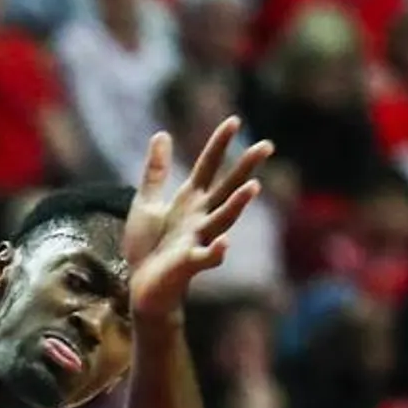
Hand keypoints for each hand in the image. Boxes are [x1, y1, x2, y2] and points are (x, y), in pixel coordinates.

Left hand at [123, 118, 273, 320]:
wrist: (142, 287)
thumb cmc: (148, 247)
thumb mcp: (146, 202)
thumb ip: (155, 172)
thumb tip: (161, 135)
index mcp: (190, 202)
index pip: (207, 167)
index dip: (219, 145)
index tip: (233, 120)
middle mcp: (200, 218)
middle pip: (225, 188)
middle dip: (244, 167)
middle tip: (266, 145)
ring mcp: (197, 240)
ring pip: (222, 220)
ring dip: (237, 204)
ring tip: (253, 187)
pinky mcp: (189, 264)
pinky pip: (206, 258)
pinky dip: (215, 252)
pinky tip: (225, 244)